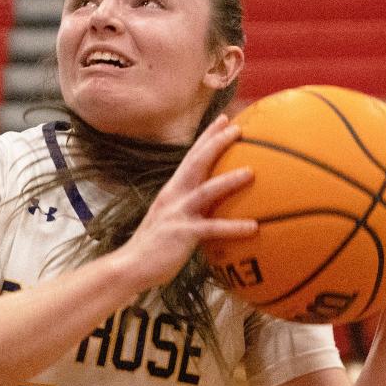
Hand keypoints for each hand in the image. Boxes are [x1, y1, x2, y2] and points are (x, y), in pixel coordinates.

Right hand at [121, 114, 256, 291]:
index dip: (207, 137)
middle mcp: (173, 196)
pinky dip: (233, 227)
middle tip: (237, 128)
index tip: (225, 120)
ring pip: (205, 190)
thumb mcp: (171, 222)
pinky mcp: (182, 233)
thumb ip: (190, 211)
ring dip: (228, 180)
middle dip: (216, 142)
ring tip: (251, 172)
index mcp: (172, 191)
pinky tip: (254, 227)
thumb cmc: (154, 248)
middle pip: (196, 162)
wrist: (131, 265)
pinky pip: (212, 228)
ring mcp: (177, 213)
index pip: (192, 157)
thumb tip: (215, 210)